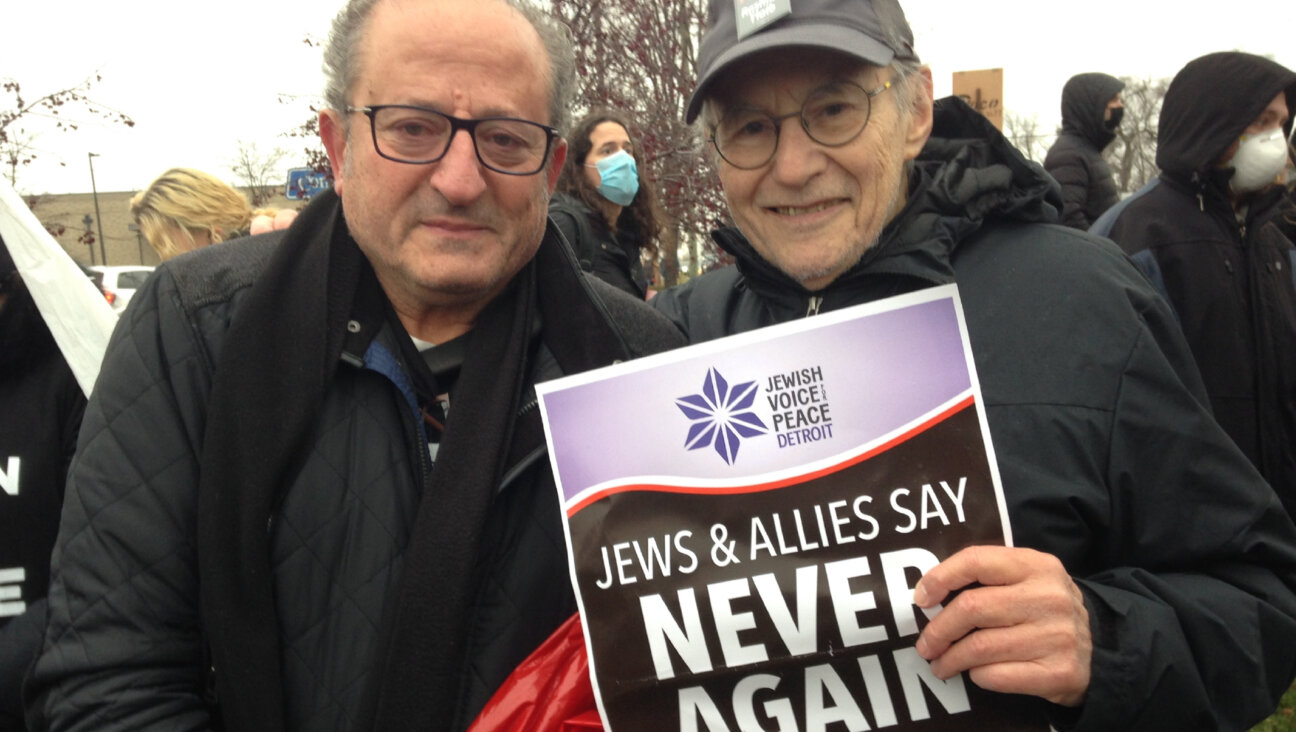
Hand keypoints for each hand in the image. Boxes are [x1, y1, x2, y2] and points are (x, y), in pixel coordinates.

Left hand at [912, 545, 1091, 706]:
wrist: (1101, 650)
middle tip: (925, 644)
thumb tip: (928, 593)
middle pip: (971, 608)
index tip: (921, 598)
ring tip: (940, 664)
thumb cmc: (1046, 611)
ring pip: (979, 647)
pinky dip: (977, 676)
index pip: (976, 560)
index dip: (940, 578)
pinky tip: (974, 674)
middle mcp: (1048, 597)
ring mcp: (1056, 636)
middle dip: (938, 630)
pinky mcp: (1058, 672)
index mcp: (1037, 565)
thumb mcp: (1029, 579)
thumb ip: (988, 578)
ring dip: (950, 659)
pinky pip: (997, 676)